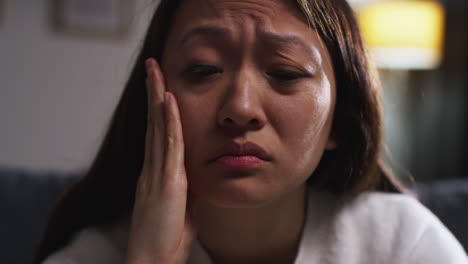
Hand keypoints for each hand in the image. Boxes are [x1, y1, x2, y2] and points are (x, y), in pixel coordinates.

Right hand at [125, 58, 195, 263]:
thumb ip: (186, 192)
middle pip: (154, 123)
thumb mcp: (182, 210)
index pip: (157, 134)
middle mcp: (152, 168)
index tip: (161, 87)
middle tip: (153, 66)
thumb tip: (195, 182)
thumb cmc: (166, 241)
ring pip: (158, 127)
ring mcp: (157, 174)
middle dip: (153, 93)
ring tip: (156, 70)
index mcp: (156, 174)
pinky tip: (169, 101)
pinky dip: (169, 121)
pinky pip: (169, 145)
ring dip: (158, 97)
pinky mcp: (166, 183)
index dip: (158, 109)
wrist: (152, 263)